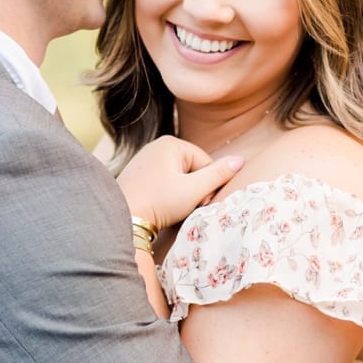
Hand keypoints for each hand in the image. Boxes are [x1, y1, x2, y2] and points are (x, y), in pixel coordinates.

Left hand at [116, 136, 242, 229]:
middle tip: (185, 207)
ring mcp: (145, 160)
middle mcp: (156, 146)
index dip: (207, 186)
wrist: (121, 219)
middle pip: (191, 169)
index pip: (205, 163)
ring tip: (171, 208)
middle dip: (194, 190)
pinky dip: (166, 195)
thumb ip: (218, 174)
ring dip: (181, 194)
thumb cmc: (158, 203)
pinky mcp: (138, 175)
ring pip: (178, 178)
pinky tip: (160, 207)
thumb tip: (241, 160)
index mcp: (171, 143)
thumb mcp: (194, 190)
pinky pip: (163, 182)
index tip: (198, 203)